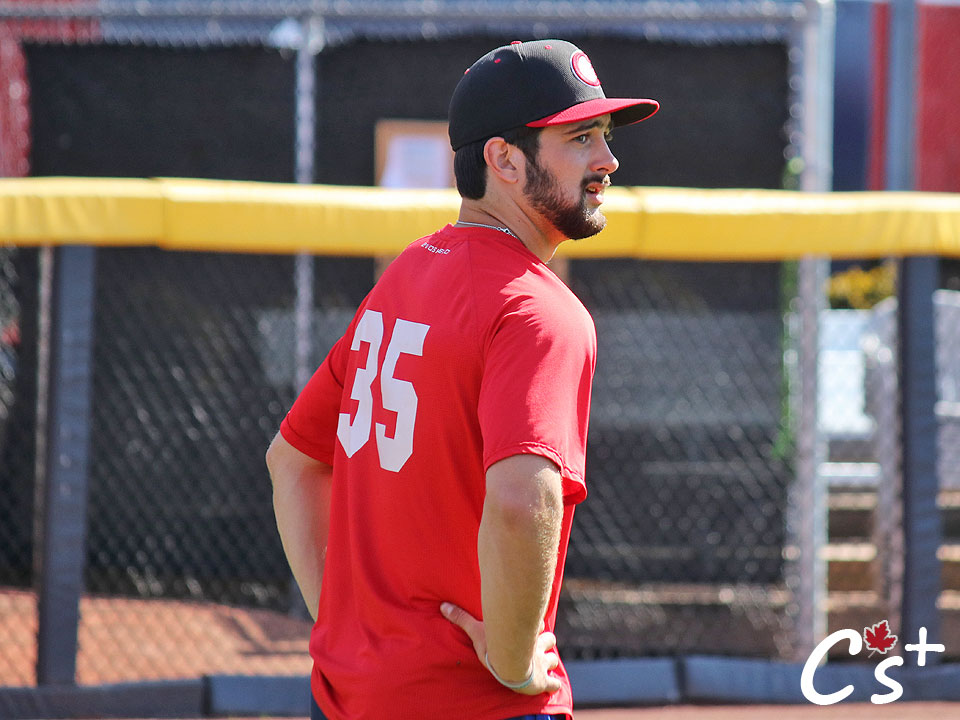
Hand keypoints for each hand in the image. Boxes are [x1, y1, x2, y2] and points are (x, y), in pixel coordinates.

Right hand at [440, 602, 561, 695]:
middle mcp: (538, 646)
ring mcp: (543, 664)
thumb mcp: (477, 631)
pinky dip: (552, 684)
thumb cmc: (495, 647)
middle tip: (536, 645)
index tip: (530, 626)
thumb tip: (443, 605)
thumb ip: (462, 619)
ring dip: (549, 660)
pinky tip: (551, 685)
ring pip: (553, 658)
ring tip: (543, 663)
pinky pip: (554, 683)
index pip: (537, 624)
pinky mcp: (545, 682)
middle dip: (544, 642)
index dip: (534, 627)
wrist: (510, 667)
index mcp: (527, 633)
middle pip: (549, 639)